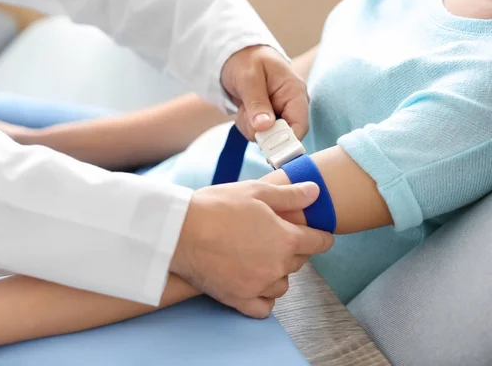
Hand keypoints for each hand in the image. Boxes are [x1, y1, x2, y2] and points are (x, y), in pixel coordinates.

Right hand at [170, 181, 333, 318]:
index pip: (319, 242)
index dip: (320, 235)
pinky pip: (263, 308)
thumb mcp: (256, 191)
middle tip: (273, 236)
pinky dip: (263, 298)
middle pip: (299, 262)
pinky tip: (254, 284)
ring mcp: (258, 285)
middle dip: (292, 249)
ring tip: (261, 259)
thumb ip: (290, 195)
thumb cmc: (216, 207)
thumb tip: (315, 193)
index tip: (315, 233)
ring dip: (278, 273)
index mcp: (286, 239)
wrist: (180, 231)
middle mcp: (277, 266)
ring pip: (282, 285)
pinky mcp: (238, 299)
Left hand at [220, 45, 308, 139]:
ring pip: (267, 138)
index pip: (300, 126)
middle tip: (246, 112)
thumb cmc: (247, 61)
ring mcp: (280, 115)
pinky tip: (244, 110)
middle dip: (260, 131)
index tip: (266, 144)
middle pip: (283, 136)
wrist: (236, 57)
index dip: (286, 141)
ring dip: (250, 127)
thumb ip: (257, 103)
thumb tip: (264, 127)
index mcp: (295, 93)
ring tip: (244, 106)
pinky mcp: (269, 121)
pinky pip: (258, 134)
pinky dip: (247, 126)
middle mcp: (291, 107)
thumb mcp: (249, 78)